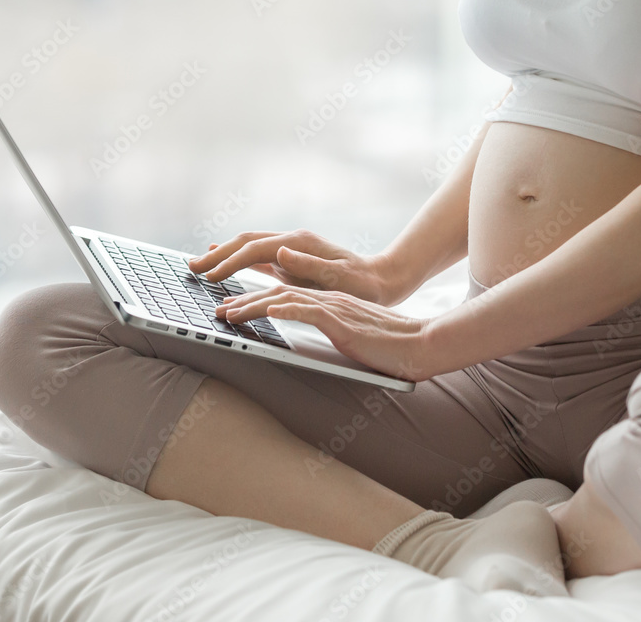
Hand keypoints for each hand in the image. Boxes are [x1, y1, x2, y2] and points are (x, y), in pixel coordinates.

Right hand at [187, 229, 410, 305]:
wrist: (382, 279)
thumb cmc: (363, 284)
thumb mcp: (339, 277)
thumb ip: (309, 265)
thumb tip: (280, 252)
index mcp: (300, 244)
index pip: (255, 250)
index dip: (229, 263)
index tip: (208, 276)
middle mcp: (292, 242)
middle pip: (246, 243)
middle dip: (218, 255)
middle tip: (192, 269)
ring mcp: (292, 250)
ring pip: (249, 248)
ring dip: (224, 255)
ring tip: (200, 265)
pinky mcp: (293, 260)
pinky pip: (259, 258)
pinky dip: (239, 259)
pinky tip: (225, 262)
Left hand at [214, 285, 434, 381]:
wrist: (419, 344)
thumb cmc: (390, 345)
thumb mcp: (354, 336)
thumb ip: (334, 330)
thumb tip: (319, 337)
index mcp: (331, 303)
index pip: (287, 296)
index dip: (257, 300)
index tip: (234, 307)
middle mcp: (329, 301)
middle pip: (279, 294)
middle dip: (246, 301)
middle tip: (221, 310)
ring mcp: (335, 309)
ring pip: (286, 300)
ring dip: (255, 305)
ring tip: (231, 313)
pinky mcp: (342, 322)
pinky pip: (309, 312)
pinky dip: (287, 310)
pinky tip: (269, 312)